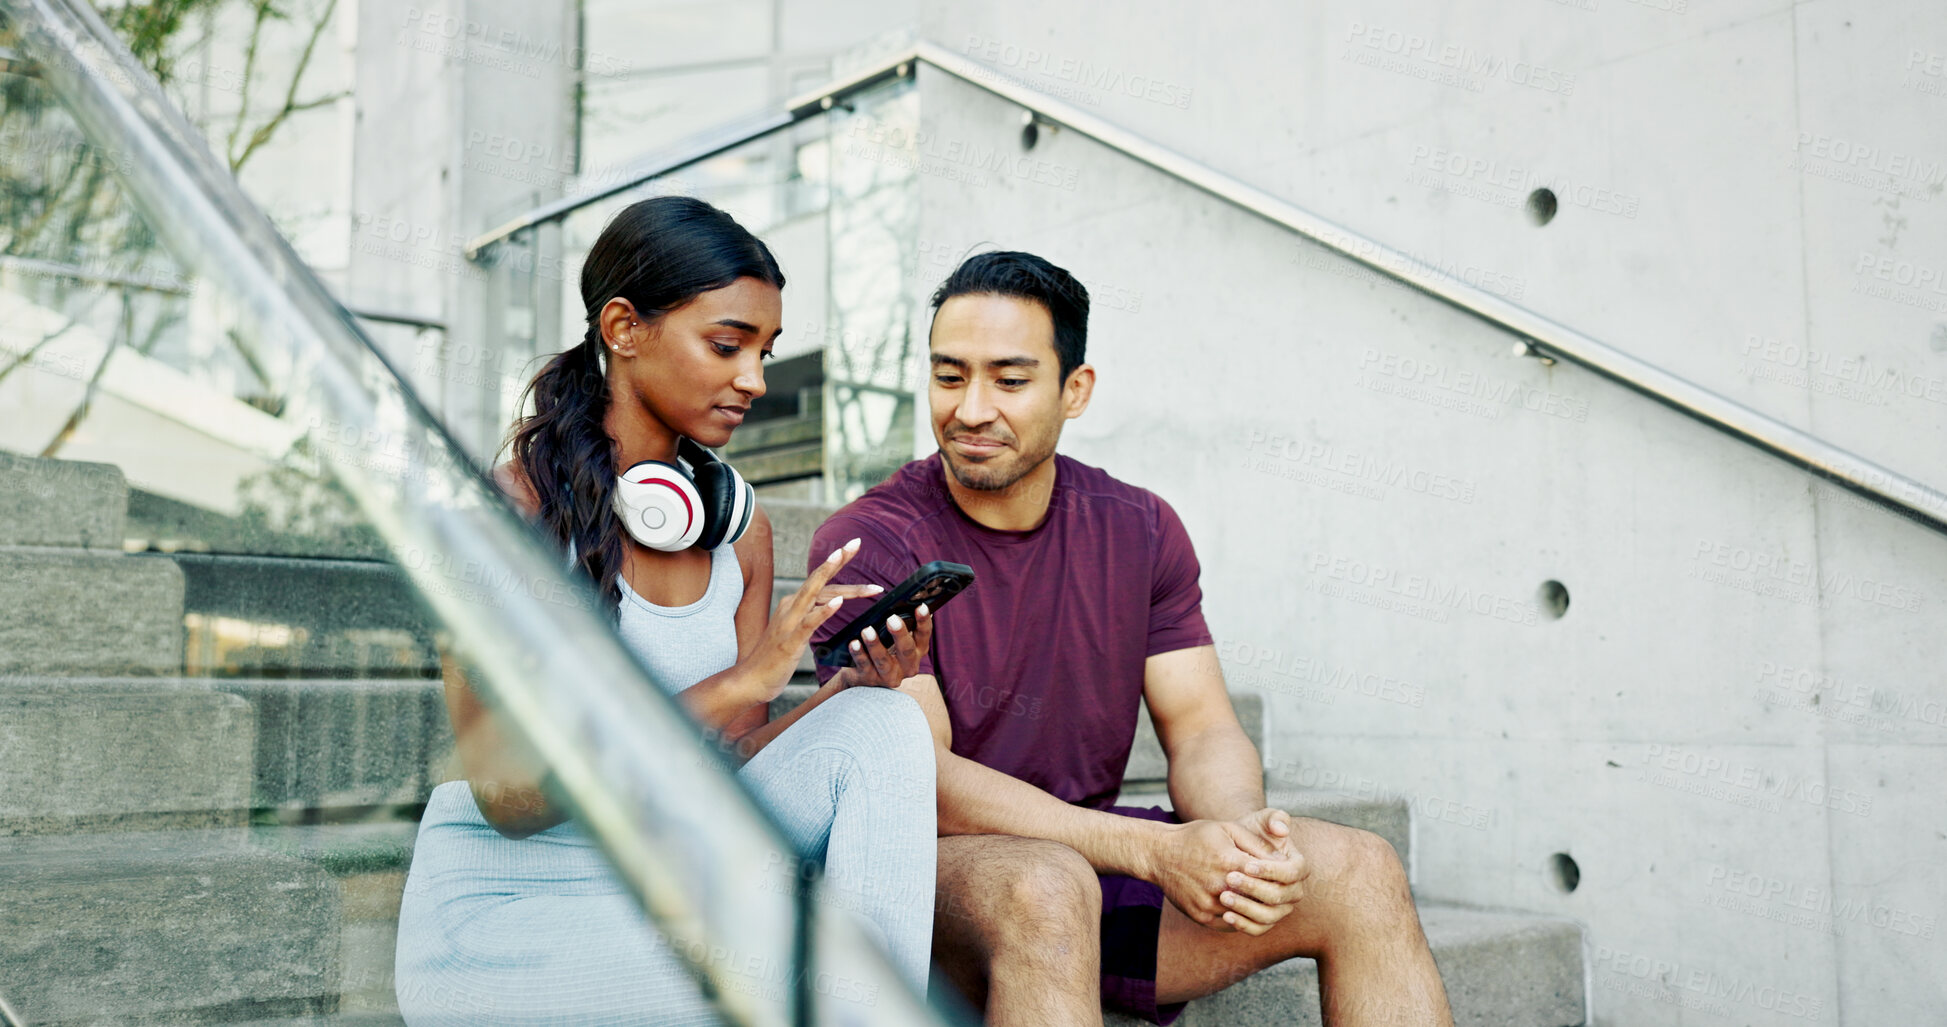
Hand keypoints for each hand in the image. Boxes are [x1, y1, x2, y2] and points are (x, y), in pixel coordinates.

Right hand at [739, 538, 881, 701]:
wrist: (752, 679)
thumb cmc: (775, 659)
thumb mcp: (796, 632)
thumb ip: (811, 616)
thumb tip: (831, 605)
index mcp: (793, 604)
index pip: (820, 580)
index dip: (837, 563)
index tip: (853, 546)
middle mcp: (790, 607)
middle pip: (819, 581)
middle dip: (838, 560)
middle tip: (856, 542)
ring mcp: (789, 622)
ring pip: (813, 593)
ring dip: (831, 575)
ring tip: (843, 556)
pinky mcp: (790, 641)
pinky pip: (809, 622)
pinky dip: (824, 611)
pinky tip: (839, 604)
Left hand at [841, 602, 933, 688]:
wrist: (863, 676)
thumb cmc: (884, 650)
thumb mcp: (896, 640)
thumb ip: (902, 625)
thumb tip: (906, 600)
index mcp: (917, 651)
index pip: (924, 635)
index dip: (924, 621)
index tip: (920, 606)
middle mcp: (907, 666)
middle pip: (906, 650)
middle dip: (899, 633)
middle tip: (891, 618)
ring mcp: (889, 675)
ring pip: (883, 660)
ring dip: (875, 644)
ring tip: (867, 630)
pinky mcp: (870, 680)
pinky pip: (864, 666)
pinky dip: (859, 654)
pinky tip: (853, 643)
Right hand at [1149, 814, 1308, 933]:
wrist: (1160, 854)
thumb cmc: (1196, 837)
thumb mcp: (1227, 829)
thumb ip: (1256, 844)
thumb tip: (1283, 858)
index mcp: (1229, 861)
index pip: (1267, 876)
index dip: (1278, 876)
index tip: (1284, 876)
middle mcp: (1219, 885)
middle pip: (1259, 899)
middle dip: (1271, 895)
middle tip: (1280, 893)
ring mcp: (1209, 904)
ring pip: (1246, 915)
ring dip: (1257, 910)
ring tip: (1265, 902)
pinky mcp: (1201, 917)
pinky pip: (1230, 925)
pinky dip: (1241, 919)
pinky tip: (1245, 910)